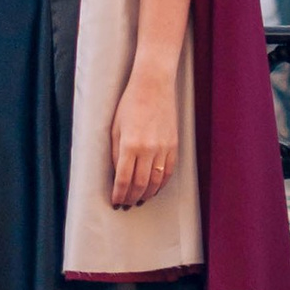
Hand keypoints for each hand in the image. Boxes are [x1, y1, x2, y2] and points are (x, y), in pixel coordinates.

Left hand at [109, 63, 179, 208]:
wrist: (154, 86)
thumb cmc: (130, 103)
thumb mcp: (115, 127)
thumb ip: (116, 152)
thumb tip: (118, 174)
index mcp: (130, 144)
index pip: (124, 179)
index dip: (119, 193)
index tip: (116, 201)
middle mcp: (148, 149)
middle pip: (140, 184)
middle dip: (132, 197)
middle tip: (127, 204)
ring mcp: (163, 148)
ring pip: (156, 182)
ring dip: (147, 194)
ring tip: (139, 199)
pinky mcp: (174, 146)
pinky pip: (168, 172)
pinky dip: (161, 184)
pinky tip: (154, 188)